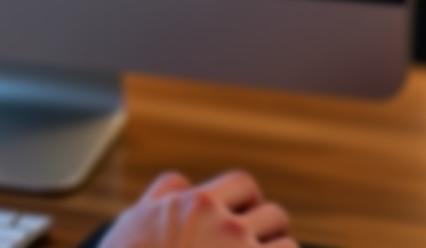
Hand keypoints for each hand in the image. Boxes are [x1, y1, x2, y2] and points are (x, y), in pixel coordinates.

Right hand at [99, 170, 296, 247]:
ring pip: (289, 246)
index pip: (243, 184)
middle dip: (268, 232)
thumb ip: (164, 193)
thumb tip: (184, 184)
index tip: (241, 219)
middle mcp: (226, 229)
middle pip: (273, 215)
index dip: (246, 201)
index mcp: (198, 204)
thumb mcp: (136, 219)